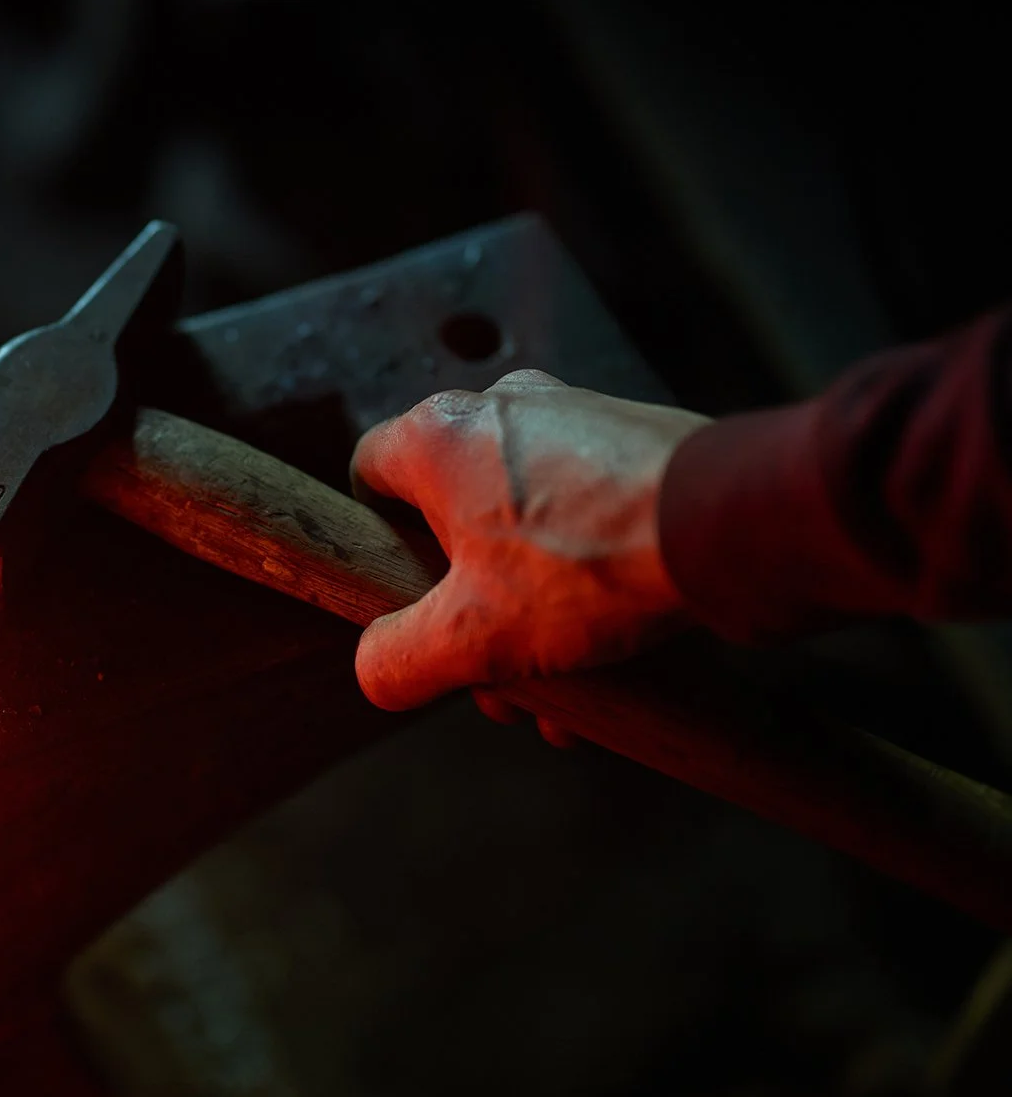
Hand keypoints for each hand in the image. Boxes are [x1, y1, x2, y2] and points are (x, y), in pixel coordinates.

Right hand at [350, 369, 708, 712]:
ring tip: (562, 689)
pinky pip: (582, 518)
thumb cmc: (587, 565)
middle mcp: (501, 407)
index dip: (376, 544)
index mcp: (440, 435)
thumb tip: (376, 672)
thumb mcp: (472, 636)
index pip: (366, 474)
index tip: (405, 601)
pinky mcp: (631, 444)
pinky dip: (582, 582)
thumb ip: (400, 658)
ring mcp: (571, 418)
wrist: (730, 526)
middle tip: (493, 676)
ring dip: (527, 611)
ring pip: (520, 527)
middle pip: (450, 516)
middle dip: (466, 608)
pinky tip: (611, 660)